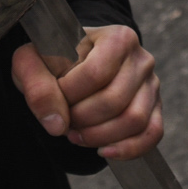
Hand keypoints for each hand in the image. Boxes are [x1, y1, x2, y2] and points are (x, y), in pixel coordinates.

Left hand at [11, 23, 162, 160]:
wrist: (72, 60)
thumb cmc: (54, 58)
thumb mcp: (32, 61)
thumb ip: (36, 86)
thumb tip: (56, 124)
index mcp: (116, 37)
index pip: (95, 74)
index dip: (69, 95)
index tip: (55, 96)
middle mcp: (140, 58)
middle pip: (114, 100)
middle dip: (82, 119)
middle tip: (64, 120)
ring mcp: (151, 84)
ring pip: (134, 120)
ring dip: (99, 136)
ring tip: (76, 134)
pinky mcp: (155, 107)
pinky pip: (151, 134)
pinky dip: (128, 149)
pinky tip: (103, 151)